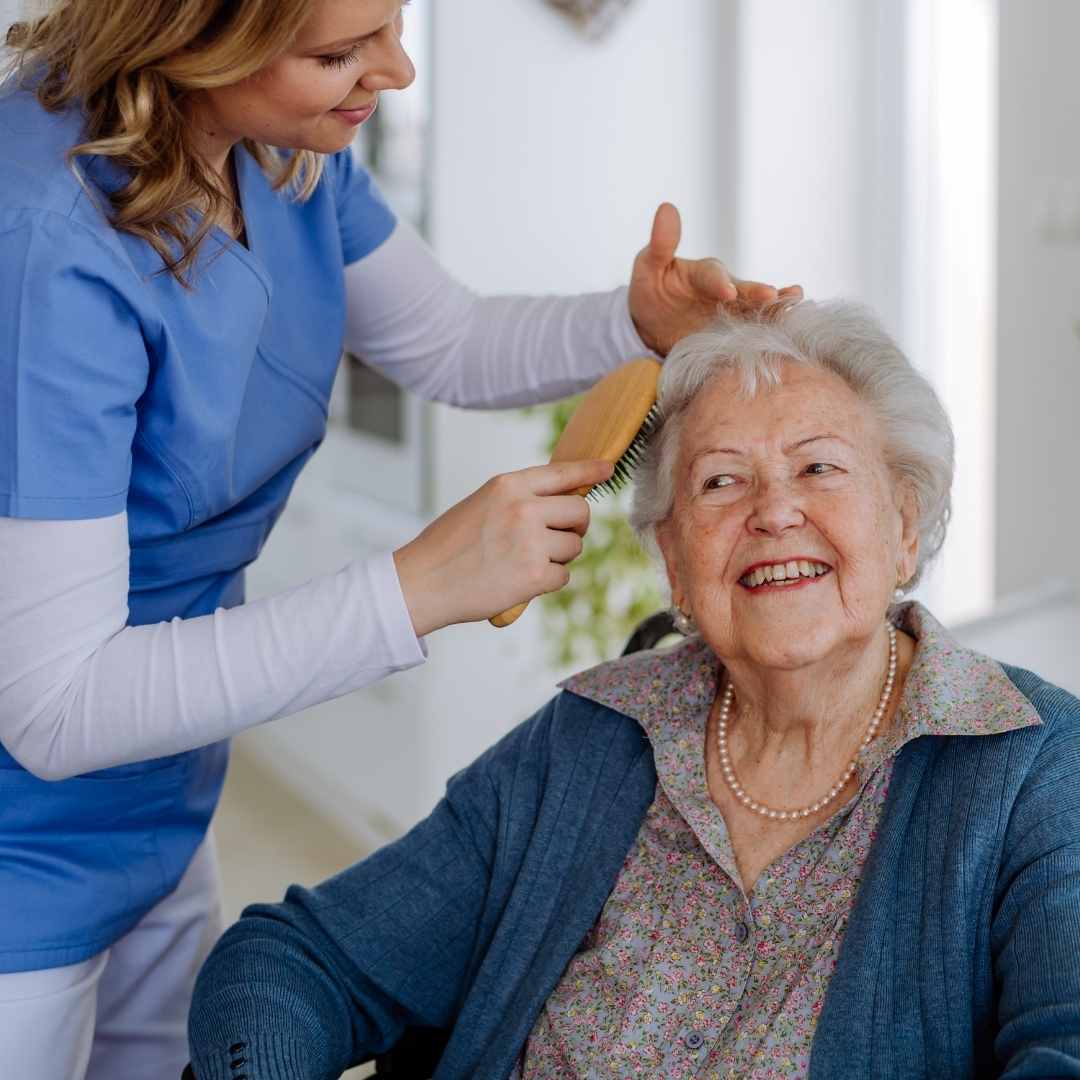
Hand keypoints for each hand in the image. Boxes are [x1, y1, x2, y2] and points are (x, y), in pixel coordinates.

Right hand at [392, 459, 613, 636]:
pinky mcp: (535, 574)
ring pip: (574, 547)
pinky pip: (563, 576)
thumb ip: (518, 499)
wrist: (423, 582)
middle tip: (557, 538)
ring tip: (524, 562)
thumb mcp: (481, 504)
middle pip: (580, 512)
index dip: (590, 470)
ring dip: (558, 557)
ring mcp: (531, 541)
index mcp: (508, 485)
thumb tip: (560, 503)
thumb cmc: (448, 546)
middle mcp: (524, 508)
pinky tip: (520, 580)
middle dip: (575, 527)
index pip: (562, 473)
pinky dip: (547, 581)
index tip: (607, 468)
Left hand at [628, 202, 803, 355]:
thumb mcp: (648, 267)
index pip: (713, 275)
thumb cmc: (652, 291)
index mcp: (704, 273)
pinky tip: (785, 334)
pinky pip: (754, 334)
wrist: (653, 327)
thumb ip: (661, 244)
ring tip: (794, 305)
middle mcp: (726, 291)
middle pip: (745, 292)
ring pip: (758, 311)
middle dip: (758, 294)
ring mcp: (733, 314)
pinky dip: (769, 334)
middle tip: (772, 296)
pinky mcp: (735, 337)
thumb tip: (666, 208)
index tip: (727, 292)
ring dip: (776, 309)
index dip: (720, 283)